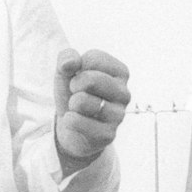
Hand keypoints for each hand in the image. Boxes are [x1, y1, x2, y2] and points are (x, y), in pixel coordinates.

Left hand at [54, 48, 130, 168]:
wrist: (71, 125)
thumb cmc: (73, 92)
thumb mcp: (67, 70)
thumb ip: (67, 57)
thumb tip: (69, 63)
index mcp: (120, 72)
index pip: (92, 58)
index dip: (76, 67)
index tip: (79, 76)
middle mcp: (124, 93)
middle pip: (90, 80)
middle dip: (74, 85)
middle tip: (76, 92)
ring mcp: (118, 115)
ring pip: (83, 102)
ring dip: (71, 104)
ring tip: (77, 108)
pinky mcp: (108, 134)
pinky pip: (77, 122)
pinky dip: (68, 120)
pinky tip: (74, 121)